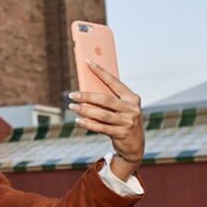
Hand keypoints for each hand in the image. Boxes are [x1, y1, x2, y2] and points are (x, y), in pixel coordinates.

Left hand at [68, 61, 143, 180]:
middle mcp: (132, 109)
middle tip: (72, 95)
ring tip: (72, 106)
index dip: (101, 72)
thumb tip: (85, 89)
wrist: (135, 144)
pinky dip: (88, 124)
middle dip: (87, 96)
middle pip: (106, 99)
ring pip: (102, 114)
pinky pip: (101, 128)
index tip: (88, 62)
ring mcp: (128, 122)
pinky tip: (78, 120)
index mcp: (132, 98)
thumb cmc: (123, 119)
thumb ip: (109, 99)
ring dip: (84, 110)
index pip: (114, 82)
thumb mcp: (121, 107)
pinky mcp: (122, 134)